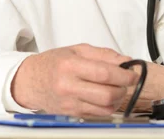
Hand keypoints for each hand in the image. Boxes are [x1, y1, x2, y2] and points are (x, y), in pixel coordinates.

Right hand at [11, 44, 138, 115]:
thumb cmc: (54, 63)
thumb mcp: (78, 50)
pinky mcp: (70, 114)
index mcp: (71, 65)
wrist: (29, 81)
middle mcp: (69, 86)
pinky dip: (107, 106)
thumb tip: (126, 61)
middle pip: (107, 94)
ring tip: (116, 89)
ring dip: (117, 99)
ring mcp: (69, 103)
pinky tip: (106, 97)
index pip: (104, 74)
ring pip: (104, 107)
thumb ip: (104, 54)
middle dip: (123, 88)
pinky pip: (97, 114)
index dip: (124, 75)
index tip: (134, 74)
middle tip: (125, 82)